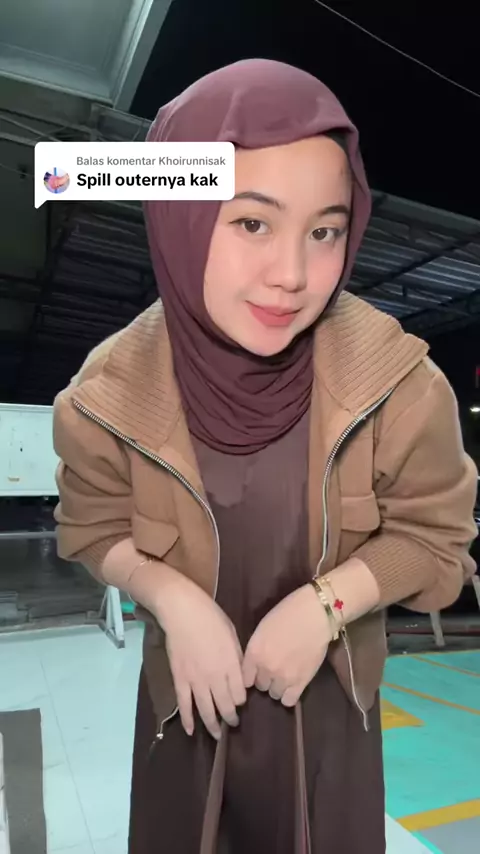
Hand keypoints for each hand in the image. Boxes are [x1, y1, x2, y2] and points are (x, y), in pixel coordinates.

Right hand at [156, 576, 246, 739]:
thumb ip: (237, 657)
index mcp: (231, 664)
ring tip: (218, 735)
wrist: (182, 611)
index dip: (241, 701)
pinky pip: (185, 704)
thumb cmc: (211, 617)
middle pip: (226, 705)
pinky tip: (191, 731)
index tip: (241, 702)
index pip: (240, 694)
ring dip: (213, 725)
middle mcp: (216, 677)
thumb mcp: (232, 634)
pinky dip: (188, 719)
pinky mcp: (180, 679)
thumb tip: (240, 673)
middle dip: (231, 717)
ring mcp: (196, 680)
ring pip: (206, 709)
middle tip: (233, 724)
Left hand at [242, 584, 331, 706]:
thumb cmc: (288, 613)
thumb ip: (256, 649)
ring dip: (278, 686)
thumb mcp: (263, 628)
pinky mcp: (301, 682)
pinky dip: (289, 696)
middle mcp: (266, 668)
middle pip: (260, 686)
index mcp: (254, 652)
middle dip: (265, 678)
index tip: (256, 672)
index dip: (251, 675)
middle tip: (274, 668)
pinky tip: (292, 686)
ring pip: (274, 694)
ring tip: (285, 675)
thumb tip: (254, 663)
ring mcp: (283, 677)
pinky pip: (289, 701)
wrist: (314, 614)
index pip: (245, 677)